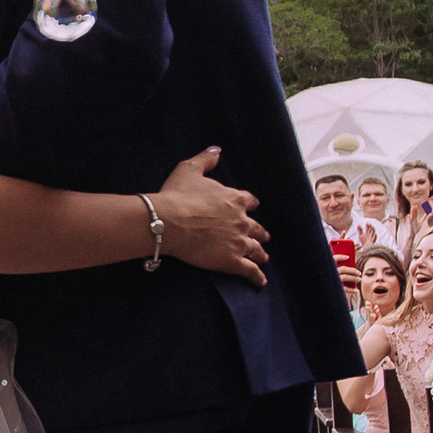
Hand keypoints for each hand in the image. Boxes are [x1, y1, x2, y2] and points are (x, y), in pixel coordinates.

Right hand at [151, 148, 268, 285]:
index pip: (249, 201)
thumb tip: (217, 150)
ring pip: (256, 249)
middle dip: (259, 232)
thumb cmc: (178, 195)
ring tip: (263, 257)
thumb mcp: (190, 169)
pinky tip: (260, 281)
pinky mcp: (231, 260)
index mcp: (234, 199)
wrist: (170, 221)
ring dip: (260, 253)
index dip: (249, 205)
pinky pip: (249, 270)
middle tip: (263, 236)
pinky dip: (257, 276)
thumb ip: (206, 159)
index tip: (250, 207)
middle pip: (256, 227)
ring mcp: (238, 242)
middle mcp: (241, 220)